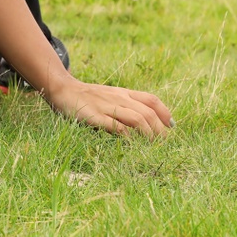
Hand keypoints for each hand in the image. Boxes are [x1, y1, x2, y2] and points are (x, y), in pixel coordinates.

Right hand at [41, 78, 173, 137]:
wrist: (63, 89)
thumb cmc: (89, 97)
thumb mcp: (111, 96)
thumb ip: (126, 105)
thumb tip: (147, 122)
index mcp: (124, 93)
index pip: (151, 100)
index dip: (165, 112)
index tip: (173, 126)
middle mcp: (119, 98)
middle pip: (147, 112)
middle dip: (160, 129)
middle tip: (165, 144)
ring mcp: (108, 107)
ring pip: (136, 119)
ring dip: (148, 134)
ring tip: (153, 147)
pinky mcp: (95, 117)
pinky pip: (115, 126)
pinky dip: (127, 136)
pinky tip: (132, 145)